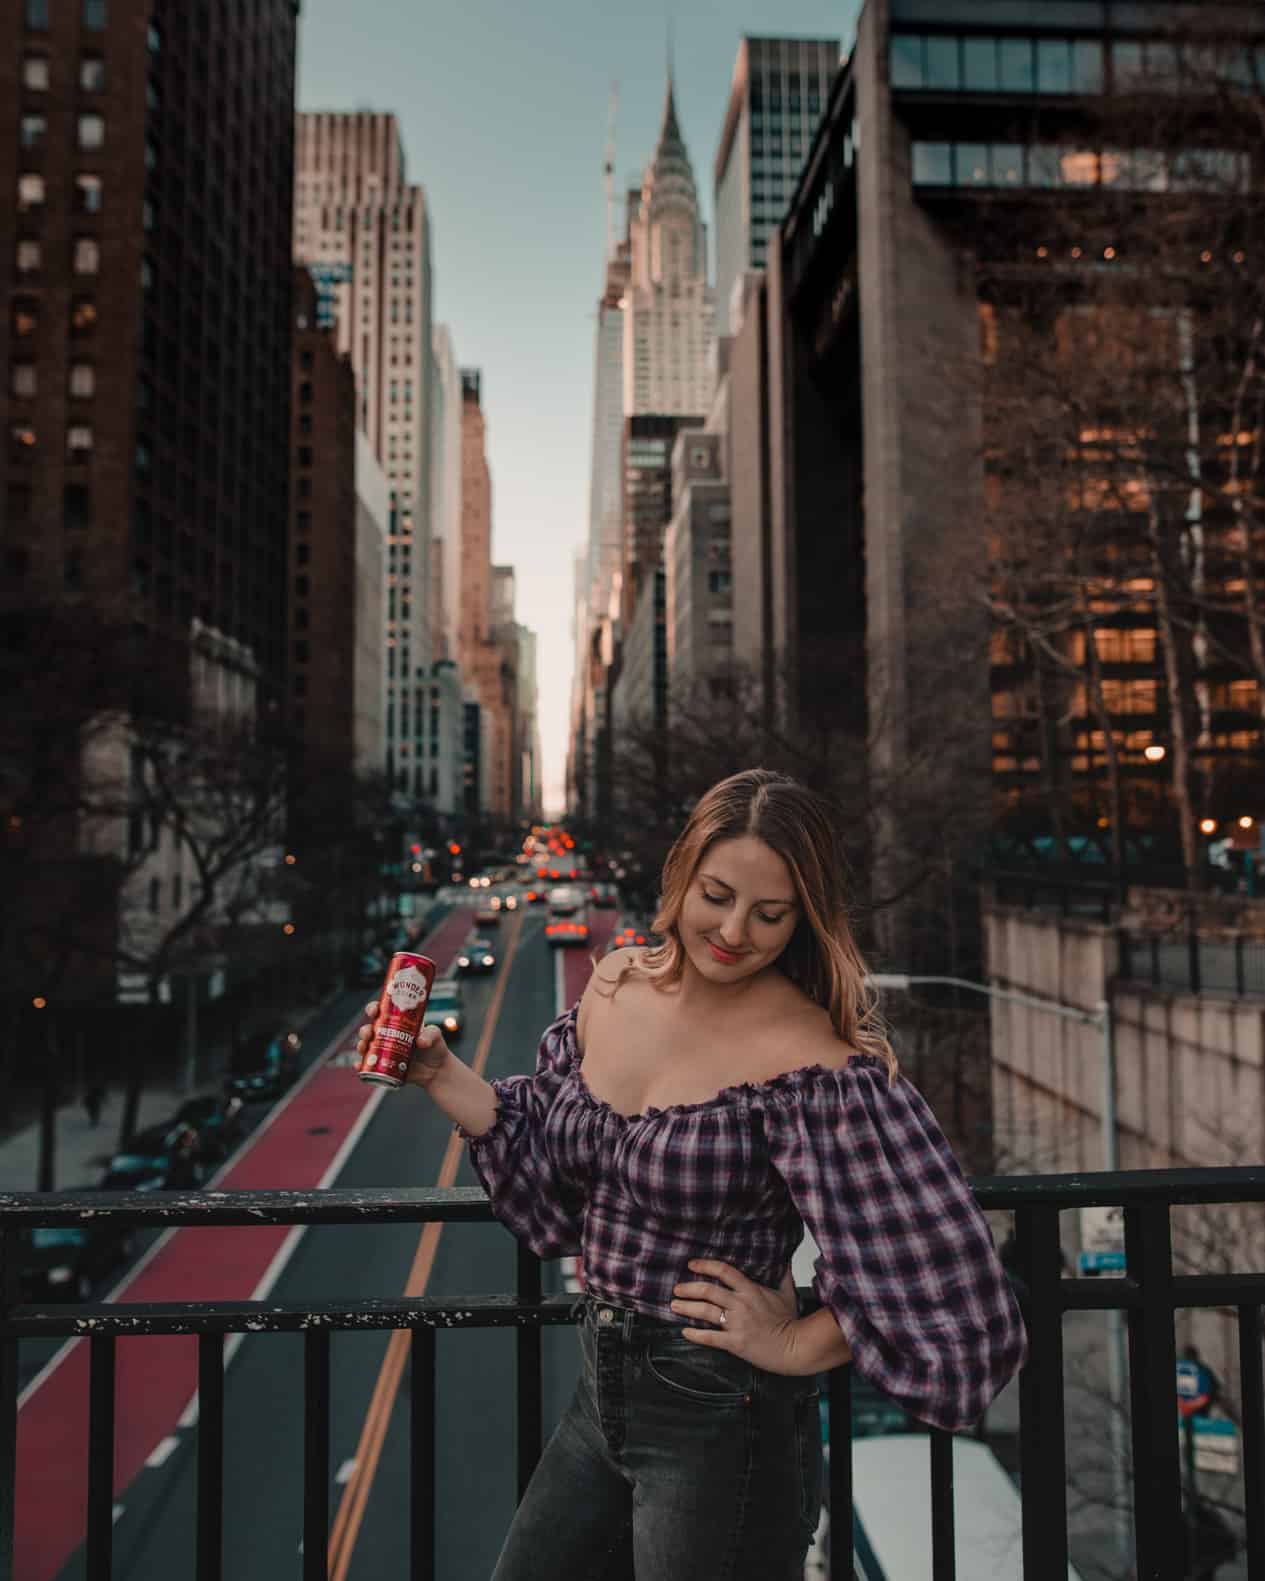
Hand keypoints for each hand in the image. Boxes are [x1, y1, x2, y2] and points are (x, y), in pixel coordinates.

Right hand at [355, 1000, 450, 1089]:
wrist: (437, 1071)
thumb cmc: (436, 1047)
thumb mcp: (436, 1035)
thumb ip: (431, 1035)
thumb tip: (420, 1042)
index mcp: (397, 1023)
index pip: (381, 1012)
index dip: (374, 1008)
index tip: (374, 1010)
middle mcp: (387, 1036)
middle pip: (369, 1029)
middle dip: (365, 1030)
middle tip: (369, 1033)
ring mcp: (384, 1051)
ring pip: (366, 1046)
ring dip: (361, 1046)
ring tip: (364, 1048)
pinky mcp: (384, 1066)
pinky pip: (368, 1065)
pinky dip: (361, 1065)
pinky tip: (359, 1065)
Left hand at [670, 1258, 801, 1375]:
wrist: (795, 1347)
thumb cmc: (791, 1321)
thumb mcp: (787, 1292)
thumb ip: (782, 1274)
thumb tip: (783, 1257)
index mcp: (751, 1290)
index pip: (724, 1271)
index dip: (706, 1266)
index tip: (692, 1264)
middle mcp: (741, 1304)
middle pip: (708, 1291)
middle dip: (689, 1288)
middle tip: (677, 1288)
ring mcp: (737, 1324)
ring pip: (705, 1312)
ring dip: (687, 1307)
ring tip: (674, 1305)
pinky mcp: (735, 1343)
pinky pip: (710, 1338)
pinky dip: (695, 1335)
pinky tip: (685, 1332)